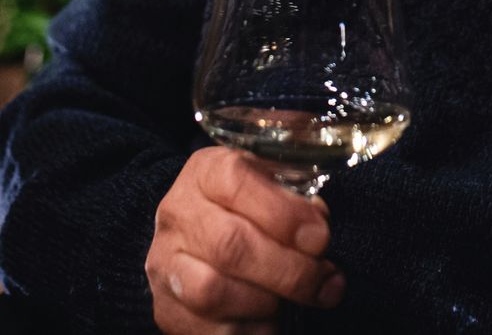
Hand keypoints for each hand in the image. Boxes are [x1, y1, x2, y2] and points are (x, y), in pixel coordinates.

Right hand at [147, 147, 344, 333]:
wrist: (199, 239)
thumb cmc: (247, 209)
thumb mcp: (270, 185)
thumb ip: (295, 198)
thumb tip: (318, 228)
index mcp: (205, 172)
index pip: (236, 181)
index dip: (284, 213)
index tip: (320, 237)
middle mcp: (179, 215)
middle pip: (229, 245)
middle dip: (289, 269)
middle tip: (325, 280)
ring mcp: (166, 265)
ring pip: (213, 292)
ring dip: (267, 301)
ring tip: (293, 299)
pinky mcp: (169, 310)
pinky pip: (214, 330)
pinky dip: (253, 328)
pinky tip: (271, 318)